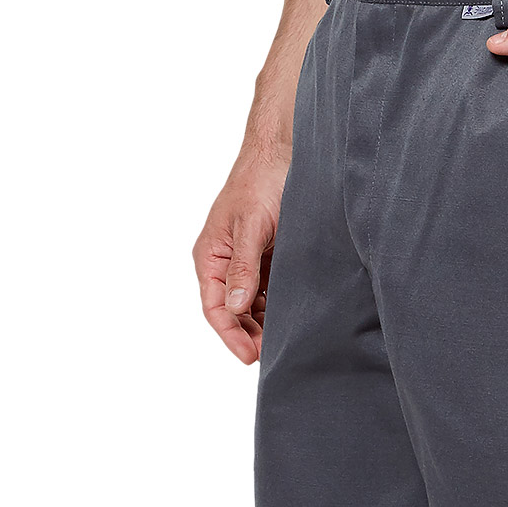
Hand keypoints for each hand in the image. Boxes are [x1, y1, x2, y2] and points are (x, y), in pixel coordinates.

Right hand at [193, 146, 288, 363]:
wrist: (285, 151)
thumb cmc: (260, 181)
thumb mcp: (250, 226)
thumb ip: (244, 268)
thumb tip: (237, 306)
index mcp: (211, 255)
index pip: (214, 307)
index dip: (230, 334)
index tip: (250, 356)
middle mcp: (227, 261)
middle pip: (234, 310)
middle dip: (251, 334)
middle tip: (276, 353)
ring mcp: (250, 260)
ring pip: (254, 303)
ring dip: (267, 322)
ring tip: (288, 338)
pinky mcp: (271, 255)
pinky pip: (272, 288)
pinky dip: (281, 304)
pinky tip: (296, 314)